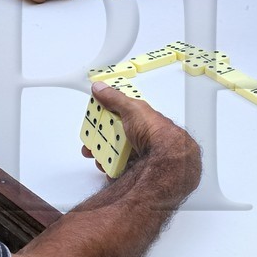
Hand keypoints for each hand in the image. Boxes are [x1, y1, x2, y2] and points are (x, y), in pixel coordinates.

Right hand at [84, 80, 200, 202]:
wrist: (165, 159)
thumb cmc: (155, 132)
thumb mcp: (133, 108)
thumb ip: (115, 98)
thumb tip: (100, 88)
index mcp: (140, 120)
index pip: (118, 115)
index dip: (104, 118)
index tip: (93, 120)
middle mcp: (139, 136)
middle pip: (113, 136)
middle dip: (99, 140)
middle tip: (90, 143)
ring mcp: (137, 153)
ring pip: (114, 153)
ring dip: (103, 155)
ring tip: (100, 156)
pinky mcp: (135, 168)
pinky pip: (118, 168)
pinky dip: (111, 168)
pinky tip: (109, 166)